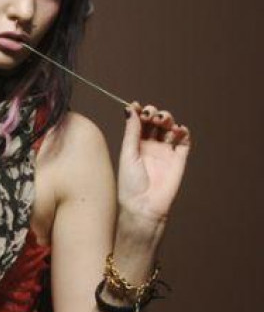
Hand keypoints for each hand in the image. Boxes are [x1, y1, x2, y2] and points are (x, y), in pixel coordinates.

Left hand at [118, 102, 191, 226]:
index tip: (136, 105)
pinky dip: (183, 132)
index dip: (140, 112)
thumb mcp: (128, 154)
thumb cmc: (130, 185)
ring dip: (167, 119)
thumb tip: (130, 109)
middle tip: (150, 114)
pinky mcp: (178, 159)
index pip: (140, 122)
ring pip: (170, 128)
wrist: (143, 206)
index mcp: (135, 145)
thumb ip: (131, 131)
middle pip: (156, 122)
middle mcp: (151, 147)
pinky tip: (177, 129)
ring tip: (162, 120)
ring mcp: (165, 152)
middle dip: (154, 113)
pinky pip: (184, 142)